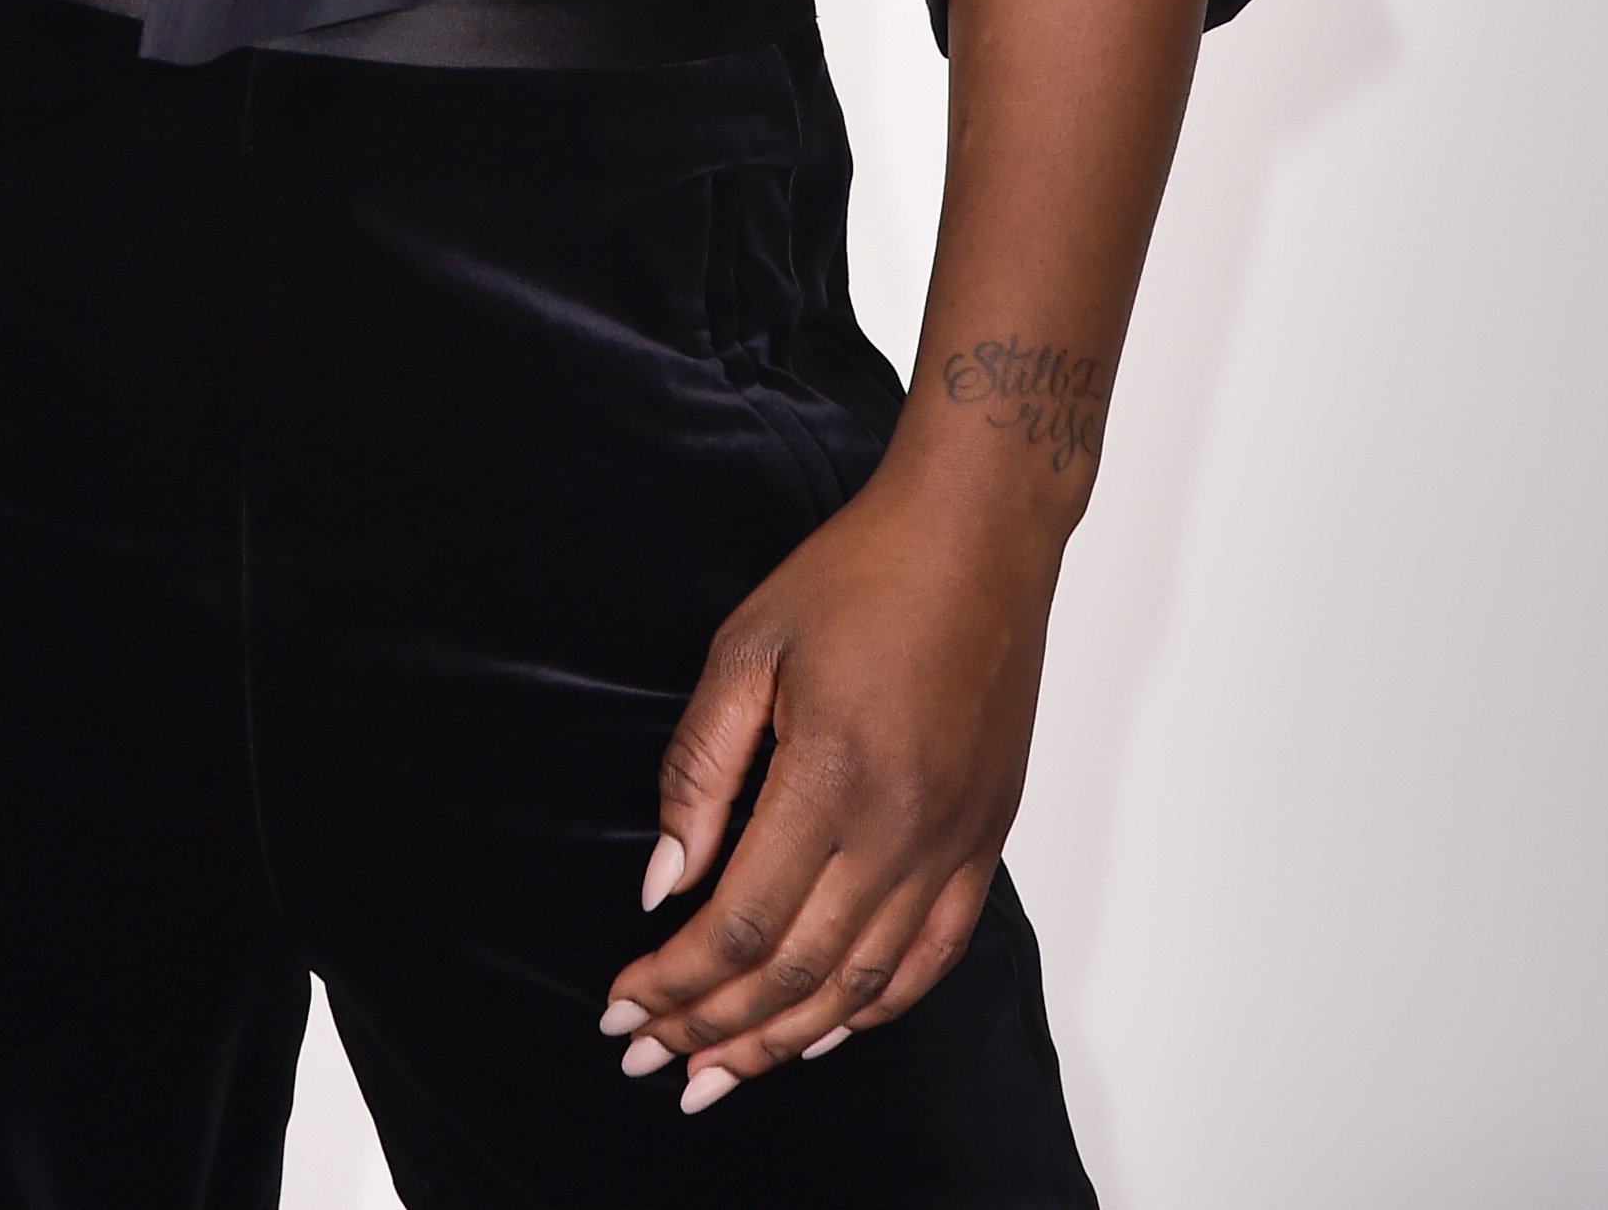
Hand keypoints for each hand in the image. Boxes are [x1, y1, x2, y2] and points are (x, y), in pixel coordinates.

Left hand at [600, 455, 1058, 1111]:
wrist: (976, 535)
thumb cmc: (856, 573)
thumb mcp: (747, 648)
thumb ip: (699, 770)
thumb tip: (661, 881)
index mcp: (830, 775)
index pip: (738, 921)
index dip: (674, 981)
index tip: (621, 1012)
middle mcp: (899, 827)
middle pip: (794, 970)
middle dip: (712, 1028)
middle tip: (651, 1062)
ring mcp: (952, 841)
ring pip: (863, 983)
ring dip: (783, 1038)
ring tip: (719, 1071)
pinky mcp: (986, 839)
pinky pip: (933, 956)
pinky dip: (876, 1008)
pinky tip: (825, 1028)